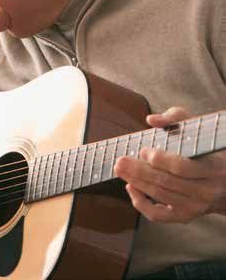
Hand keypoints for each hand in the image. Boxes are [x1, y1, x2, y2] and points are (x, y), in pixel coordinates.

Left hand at [114, 106, 225, 222]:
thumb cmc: (207, 151)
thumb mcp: (199, 130)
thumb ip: (176, 117)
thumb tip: (151, 120)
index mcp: (213, 168)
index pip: (182, 167)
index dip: (159, 159)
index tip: (144, 150)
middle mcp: (206, 190)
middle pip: (166, 182)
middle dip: (139, 171)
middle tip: (121, 161)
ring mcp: (196, 206)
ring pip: (160, 195)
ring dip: (136, 182)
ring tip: (120, 169)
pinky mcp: (185, 216)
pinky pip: (158, 215)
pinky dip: (141, 203)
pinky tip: (131, 187)